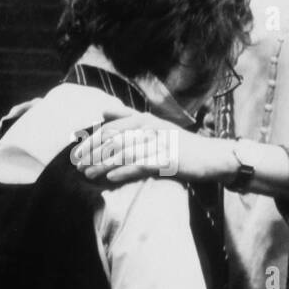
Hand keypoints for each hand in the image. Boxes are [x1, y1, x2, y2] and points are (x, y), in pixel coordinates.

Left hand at [70, 116, 230, 185]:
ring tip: (88, 175)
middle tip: (78, 166)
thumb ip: (128, 117)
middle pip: (114, 140)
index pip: (111, 128)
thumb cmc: (180, 143)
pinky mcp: (168, 160)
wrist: (211, 156)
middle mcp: (151, 128)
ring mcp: (160, 144)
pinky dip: (125, 172)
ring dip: (103, 165)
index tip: (77, 152)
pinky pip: (142, 166)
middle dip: (93, 153)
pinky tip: (111, 178)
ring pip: (124, 154)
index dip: (92, 141)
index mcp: (145, 119)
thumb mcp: (154, 125)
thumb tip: (102, 110)